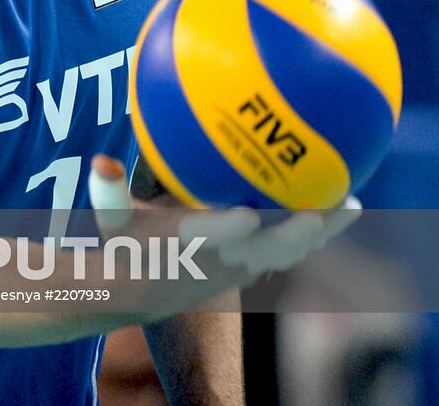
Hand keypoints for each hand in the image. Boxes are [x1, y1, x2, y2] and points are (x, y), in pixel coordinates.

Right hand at [88, 155, 361, 278]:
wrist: (142, 291)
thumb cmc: (126, 245)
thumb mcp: (110, 219)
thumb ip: (106, 191)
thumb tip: (100, 160)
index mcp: (187, 244)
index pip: (209, 238)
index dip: (228, 229)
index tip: (247, 214)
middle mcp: (220, 260)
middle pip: (265, 251)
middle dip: (294, 234)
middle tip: (321, 213)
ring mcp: (241, 267)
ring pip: (288, 252)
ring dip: (320, 233)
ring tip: (351, 205)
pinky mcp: (251, 267)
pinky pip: (290, 250)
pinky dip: (314, 232)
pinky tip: (337, 206)